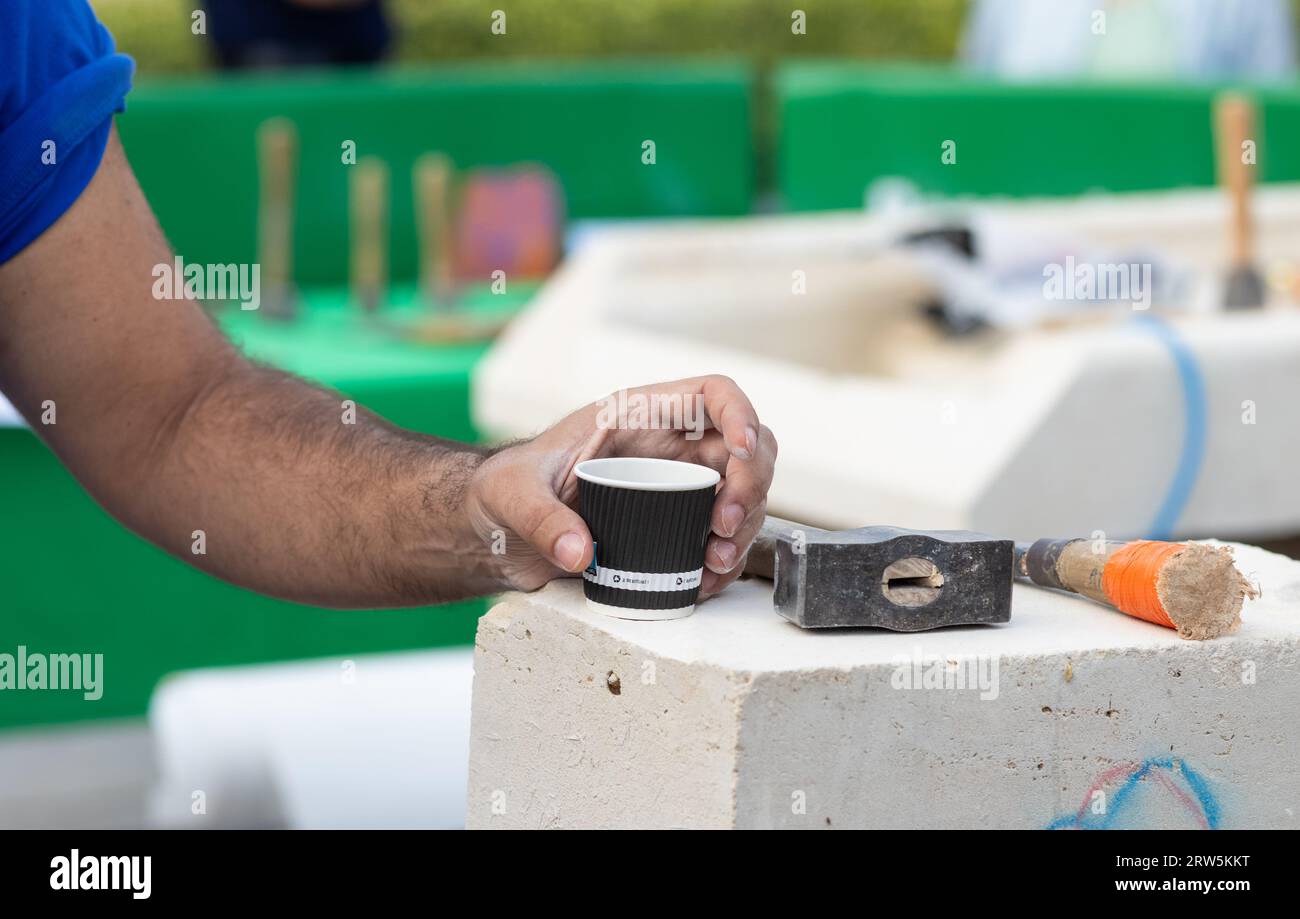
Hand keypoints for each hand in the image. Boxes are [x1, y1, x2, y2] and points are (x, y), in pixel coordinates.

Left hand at [465, 375, 776, 597]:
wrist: (496, 529)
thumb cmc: (505, 490)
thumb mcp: (514, 495)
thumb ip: (541, 518)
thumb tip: (578, 552)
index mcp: (639, 414)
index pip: (712, 393)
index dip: (741, 414)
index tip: (742, 450)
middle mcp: (670, 445)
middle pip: (747, 446)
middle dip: (751, 485)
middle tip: (724, 526)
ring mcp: (679, 485)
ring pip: (745, 493)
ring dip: (744, 527)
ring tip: (714, 561)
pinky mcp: (676, 524)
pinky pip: (722, 535)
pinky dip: (725, 559)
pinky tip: (704, 580)